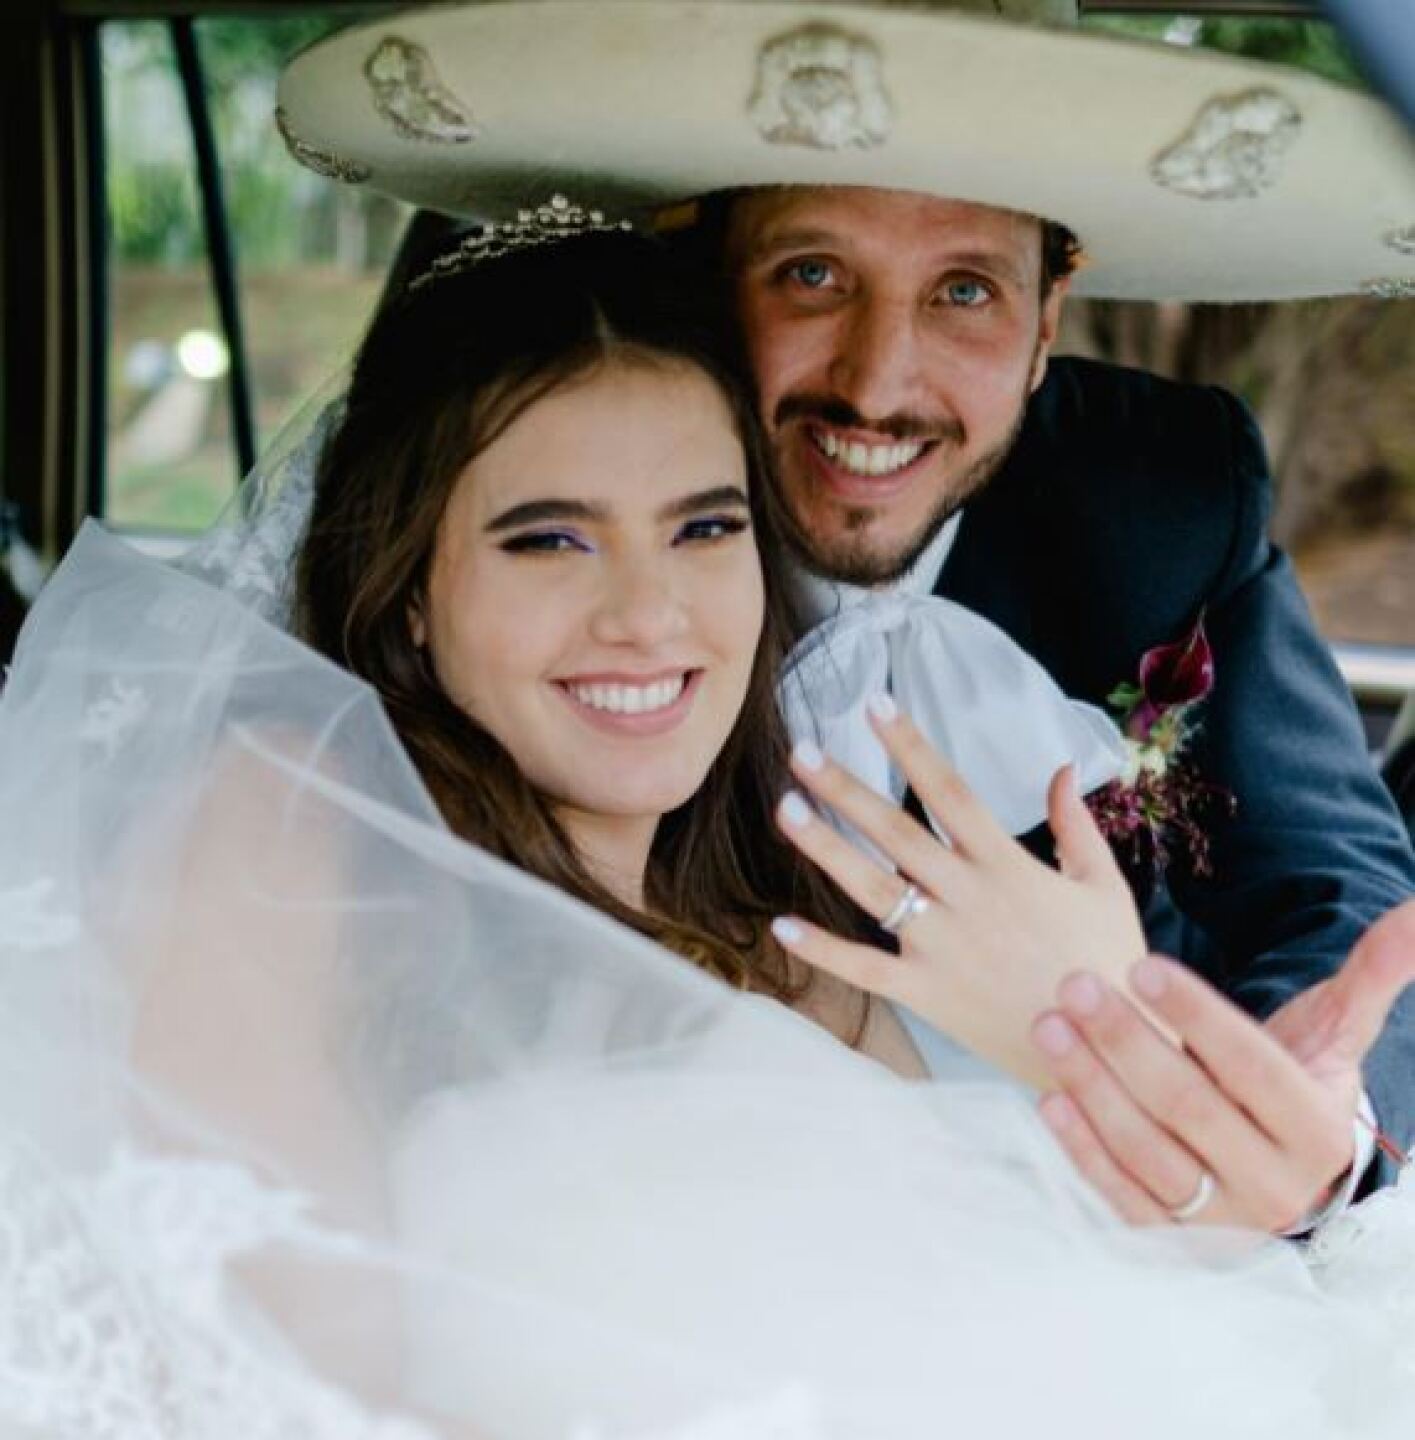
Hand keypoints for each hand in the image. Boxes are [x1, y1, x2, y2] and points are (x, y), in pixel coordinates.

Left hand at [770, 697, 1147, 1087]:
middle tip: (801, 751)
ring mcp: (942, 947)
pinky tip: (781, 926)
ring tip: (786, 810)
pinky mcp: (926, 993)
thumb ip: (1075, 825)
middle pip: (896, 832)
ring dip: (826, 849)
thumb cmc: (1107, 963)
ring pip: (873, 888)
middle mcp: (968, 898)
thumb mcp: (1104, 886)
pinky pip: (865, 969)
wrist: (1107, 1050)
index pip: (949, 792)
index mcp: (1008, 866)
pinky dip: (823, 950)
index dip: (911, 746)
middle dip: (845, 789)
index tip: (875, 706)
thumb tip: (1060, 767)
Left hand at [1032, 899, 1414, 1230]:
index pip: (1251, 1066)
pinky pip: (1121, 1197)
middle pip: (1189, 1105)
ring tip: (1047, 1025)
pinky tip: (1048, 1099)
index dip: (1196, 1017)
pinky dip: (1082, 1150)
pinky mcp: (1171, 1240)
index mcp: (1315, 1129)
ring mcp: (1219, 1219)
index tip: (1142, 965)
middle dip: (1125, 1040)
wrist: (1283, 1176)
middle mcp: (1272, 1183)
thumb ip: (1371, 974)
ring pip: (1147, 1151)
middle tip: (1073, 983)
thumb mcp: (1335, 1034)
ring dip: (1091, 1085)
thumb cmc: (1297, 1085)